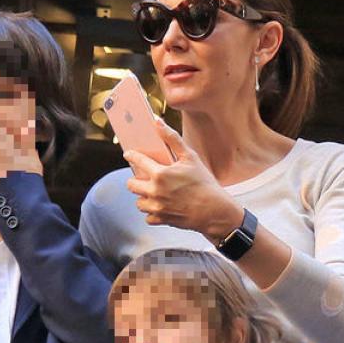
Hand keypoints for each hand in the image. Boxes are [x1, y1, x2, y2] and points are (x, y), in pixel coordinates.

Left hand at [124, 118, 243, 239]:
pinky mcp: (161, 220)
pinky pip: (148, 216)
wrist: (214, 210)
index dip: (131, 155)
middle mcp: (154, 191)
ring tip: (155, 192)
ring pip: (138, 202)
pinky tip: (162, 206)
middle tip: (145, 177)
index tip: (129, 154)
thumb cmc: (204, 182)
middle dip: (136, 180)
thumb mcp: (190, 157)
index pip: (137, 161)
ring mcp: (156, 207)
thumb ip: (172, 139)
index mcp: (160, 174)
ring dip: (144, 197)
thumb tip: (157, 122)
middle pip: (131, 185)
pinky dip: (153, 212)